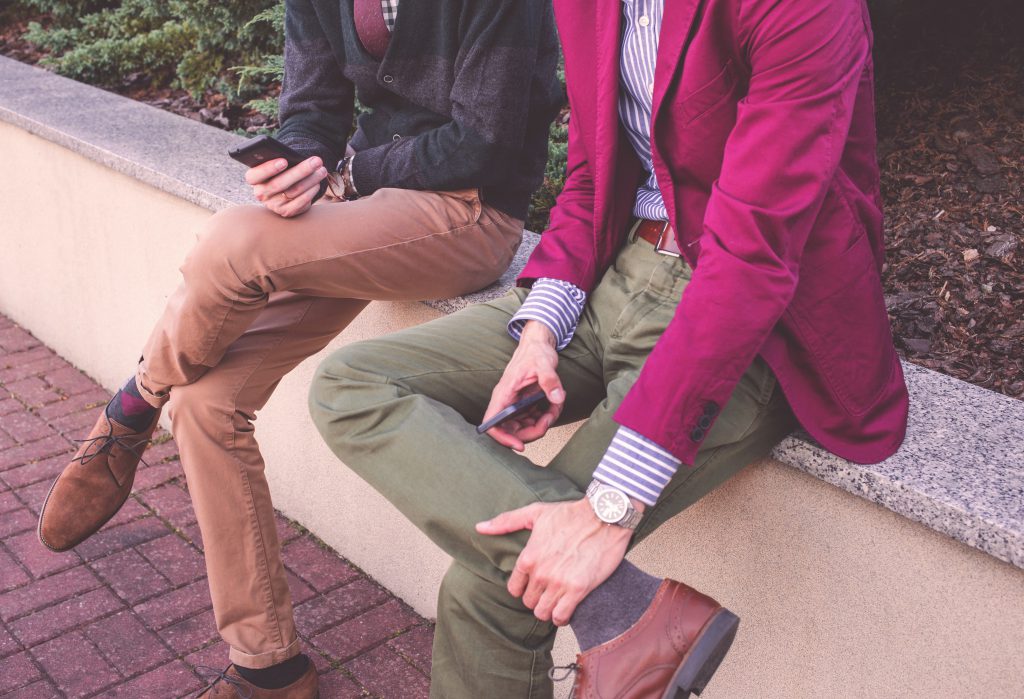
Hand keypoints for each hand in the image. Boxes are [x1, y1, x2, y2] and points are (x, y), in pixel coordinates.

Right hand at [245, 155, 327, 217]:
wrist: (286, 187)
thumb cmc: (282, 170)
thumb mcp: (277, 163)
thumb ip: (280, 160)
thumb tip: (295, 158)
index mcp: (254, 178)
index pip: (255, 175)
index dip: (268, 168)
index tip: (284, 161)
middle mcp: (261, 193)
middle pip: (279, 183)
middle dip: (301, 171)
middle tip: (316, 161)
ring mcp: (273, 204)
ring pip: (293, 192)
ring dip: (311, 180)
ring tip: (322, 170)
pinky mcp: (286, 212)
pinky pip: (300, 203)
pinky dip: (311, 192)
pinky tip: (317, 183)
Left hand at [476, 499, 634, 624]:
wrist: (605, 516)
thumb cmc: (570, 514)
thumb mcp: (535, 513)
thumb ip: (506, 522)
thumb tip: (479, 527)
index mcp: (528, 557)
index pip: (514, 589)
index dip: (522, 588)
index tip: (532, 584)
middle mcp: (540, 573)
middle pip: (528, 602)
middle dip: (536, 598)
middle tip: (547, 591)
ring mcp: (559, 583)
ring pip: (543, 612)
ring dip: (548, 609)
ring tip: (556, 600)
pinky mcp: (578, 590)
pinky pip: (561, 617)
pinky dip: (562, 617)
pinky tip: (566, 608)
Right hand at [483, 320, 563, 450]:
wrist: (538, 344)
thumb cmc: (535, 352)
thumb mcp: (544, 363)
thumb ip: (550, 380)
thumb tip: (557, 398)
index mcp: (504, 393)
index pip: (492, 422)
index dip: (502, 438)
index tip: (520, 445)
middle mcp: (507, 401)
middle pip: (511, 431)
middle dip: (531, 432)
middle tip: (547, 420)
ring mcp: (516, 404)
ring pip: (525, 427)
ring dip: (543, 423)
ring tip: (555, 406)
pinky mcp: (526, 404)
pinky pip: (534, 419)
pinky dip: (547, 416)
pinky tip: (555, 403)